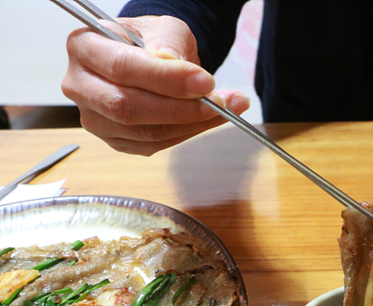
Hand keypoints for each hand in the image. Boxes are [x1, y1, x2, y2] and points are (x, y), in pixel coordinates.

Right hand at [62, 16, 249, 155]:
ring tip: (225, 109)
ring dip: (191, 124)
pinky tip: (208, 120)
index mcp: (84, 47)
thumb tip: (172, 63)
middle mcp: (80, 85)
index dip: (166, 78)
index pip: (122, 67)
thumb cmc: (152, 40)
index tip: (205, 81)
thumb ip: (168, 42)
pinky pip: (152, 145)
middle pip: (126, 107)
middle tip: (221, 102)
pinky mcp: (114, 140)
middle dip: (181, 108)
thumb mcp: (163, 28)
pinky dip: (186, 134)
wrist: (149, 60)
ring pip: (142, 132)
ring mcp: (94, 117)